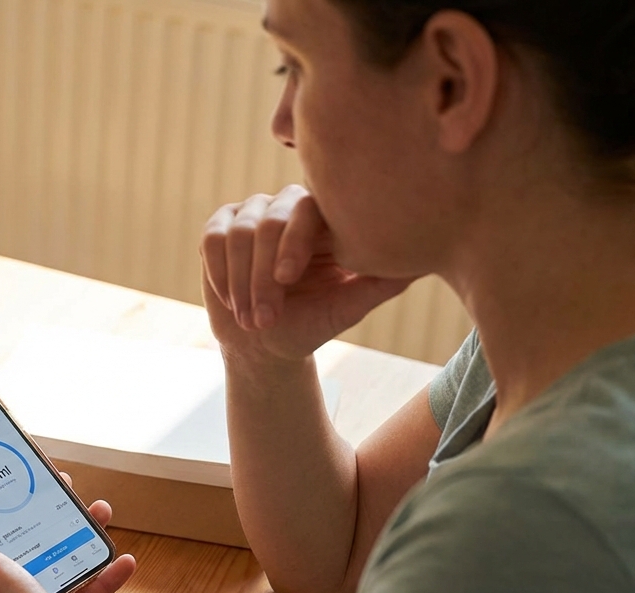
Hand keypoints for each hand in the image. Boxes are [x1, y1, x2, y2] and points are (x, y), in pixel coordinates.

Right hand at [201, 185, 415, 361]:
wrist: (265, 344)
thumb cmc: (313, 323)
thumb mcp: (349, 306)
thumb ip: (381, 282)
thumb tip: (423, 261)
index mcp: (324, 218)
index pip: (308, 210)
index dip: (293, 241)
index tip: (288, 279)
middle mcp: (288, 205)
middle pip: (268, 220)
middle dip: (262, 275)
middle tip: (265, 318)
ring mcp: (251, 213)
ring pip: (237, 233)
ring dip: (241, 283)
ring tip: (252, 319)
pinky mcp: (218, 227)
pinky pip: (212, 240)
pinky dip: (220, 274)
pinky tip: (231, 300)